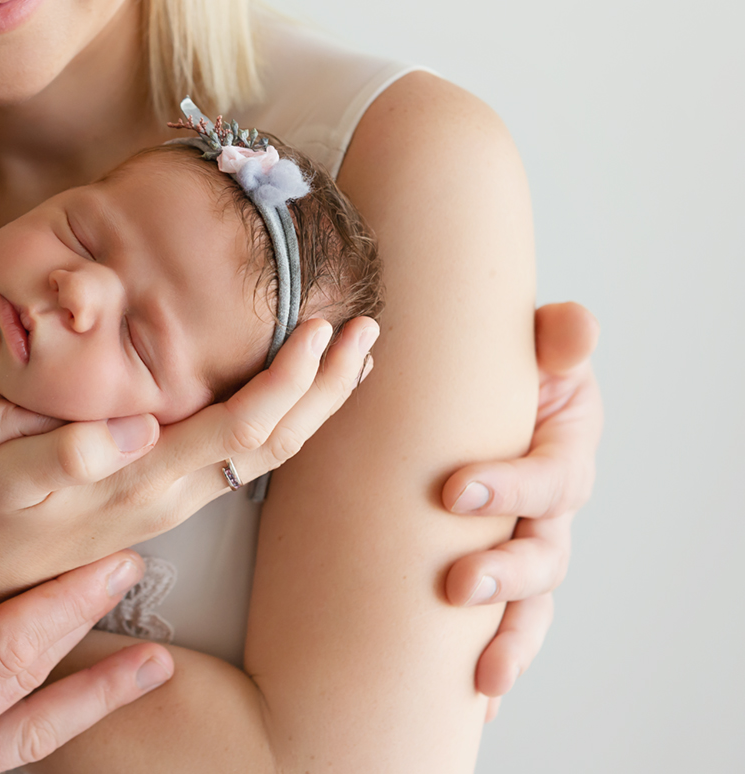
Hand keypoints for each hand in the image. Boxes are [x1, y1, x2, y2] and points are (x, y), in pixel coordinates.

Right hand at [0, 316, 380, 611]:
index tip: (323, 330)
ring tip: (350, 358)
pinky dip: (282, 421)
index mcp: (143, 478)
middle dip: (328, 389)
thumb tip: (136, 426)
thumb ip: (63, 456)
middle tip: (368, 331)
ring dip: (316, 406)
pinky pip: (243, 461)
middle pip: (277, 445)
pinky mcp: (161, 501)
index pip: (239, 429)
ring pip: (269, 456)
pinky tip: (290, 400)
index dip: (288, 380)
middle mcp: (172, 494)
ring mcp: (172, 501)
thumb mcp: (3, 479)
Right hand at [0, 552, 171, 772]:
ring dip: (96, 699)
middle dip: (97, 638)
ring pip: (33, 737)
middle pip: (34, 691)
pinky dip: (47, 731)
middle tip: (141, 586)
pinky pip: (1, 759)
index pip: (8, 648)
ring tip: (151, 667)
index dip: (68, 603)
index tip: (115, 563)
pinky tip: (67, 711)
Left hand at [440, 302, 602, 719]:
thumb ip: (554, 337)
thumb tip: (576, 327)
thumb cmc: (492, 366)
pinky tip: (474, 702)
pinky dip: (491, 661)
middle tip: (458, 585)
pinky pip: (502, 623)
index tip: (455, 492)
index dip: (512, 487)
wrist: (456, 389)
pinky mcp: (495, 573)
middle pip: (546, 554)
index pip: (551, 477)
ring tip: (481, 675)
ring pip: (532, 603)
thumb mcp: (523, 342)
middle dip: (506, 574)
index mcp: (561, 448)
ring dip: (509, 639)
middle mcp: (550, 508)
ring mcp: (526, 544)